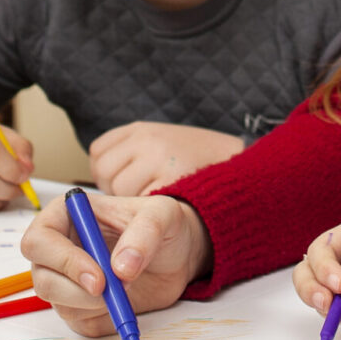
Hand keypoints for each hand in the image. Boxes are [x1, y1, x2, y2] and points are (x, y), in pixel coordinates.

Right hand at [23, 193, 211, 335]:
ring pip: (57, 302)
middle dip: (73, 290)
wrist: (176, 255)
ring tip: (125, 289)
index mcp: (67, 215)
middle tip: (109, 291)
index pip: (40, 240)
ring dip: (91, 304)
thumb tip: (121, 267)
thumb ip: (144, 234)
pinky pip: (78, 322)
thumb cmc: (162, 225)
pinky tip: (123, 302)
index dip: (63, 261)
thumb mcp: (162, 215)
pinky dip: (101, 318)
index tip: (98, 277)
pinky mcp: (79, 306)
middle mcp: (59, 248)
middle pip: (41, 276)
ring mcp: (66, 279)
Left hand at [89, 121, 240, 195]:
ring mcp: (160, 159)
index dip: (105, 171)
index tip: (120, 179)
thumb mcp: (162, 142)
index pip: (99, 152)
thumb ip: (131, 152)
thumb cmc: (197, 163)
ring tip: (153, 200)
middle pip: (106, 172)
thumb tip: (99, 173)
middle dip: (115, 188)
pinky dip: (148, 210)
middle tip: (137, 193)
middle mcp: (148, 140)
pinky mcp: (172, 182)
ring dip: (130, 201)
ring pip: (121, 189)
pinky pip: (143, 202)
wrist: (242, 171)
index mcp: (142, 129)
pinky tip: (164, 207)